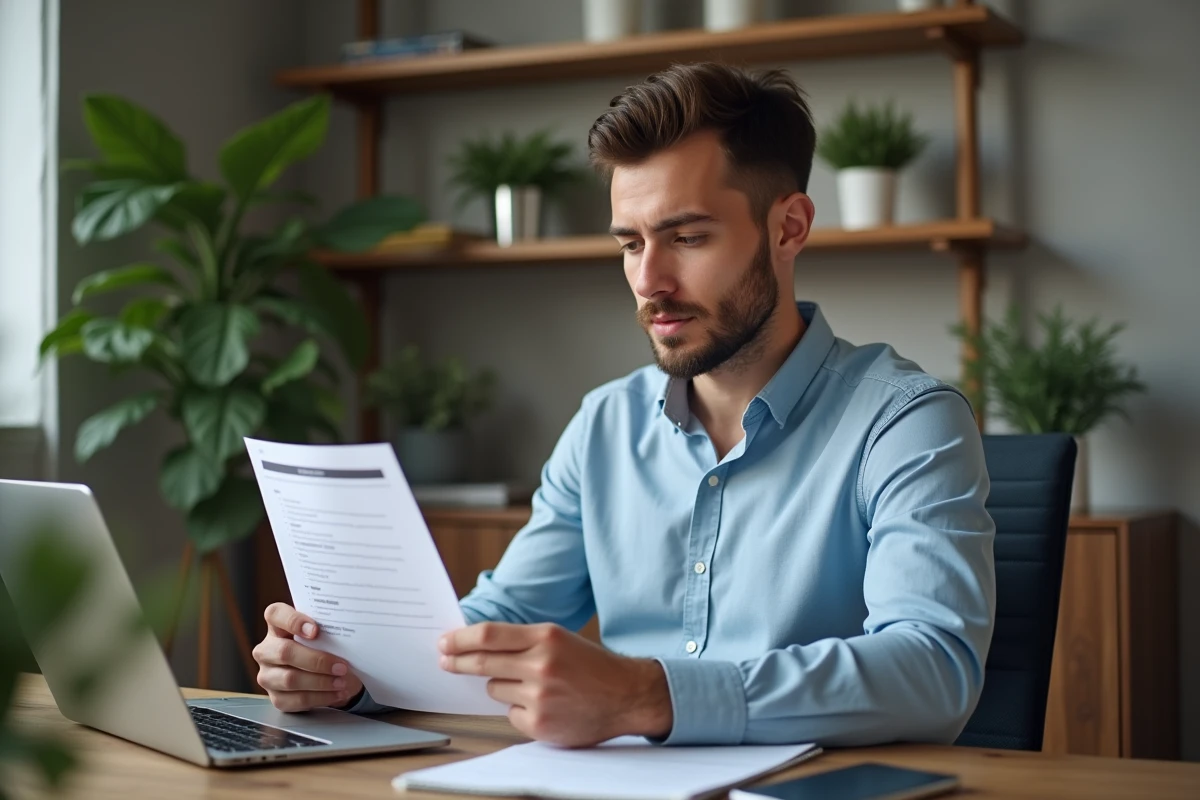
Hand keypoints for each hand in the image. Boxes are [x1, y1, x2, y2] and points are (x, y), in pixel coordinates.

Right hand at [252, 603, 363, 711]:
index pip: (275, 614)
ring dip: (321, 682)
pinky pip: (297, 699)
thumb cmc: (323, 646)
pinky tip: (337, 693)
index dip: (293, 621)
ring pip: (290, 679)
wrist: (324, 673)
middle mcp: (267, 650)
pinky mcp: (276, 697)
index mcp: (277, 626)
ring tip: (342, 681)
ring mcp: (268, 675)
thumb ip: (327, 629)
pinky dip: (321, 697)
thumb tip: (349, 631)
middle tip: (342, 666)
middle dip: (317, 660)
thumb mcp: (324, 634)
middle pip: (285, 652)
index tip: (316, 630)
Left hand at [438, 622, 672, 746]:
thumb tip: (475, 645)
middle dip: (457, 662)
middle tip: (444, 660)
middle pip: (483, 663)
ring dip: (502, 686)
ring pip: (495, 689)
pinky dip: (519, 709)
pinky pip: (510, 714)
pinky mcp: (540, 724)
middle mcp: (541, 665)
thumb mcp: (559, 639)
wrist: (626, 695)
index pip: (489, 636)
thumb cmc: (590, 666)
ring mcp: (540, 697)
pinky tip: (544, 705)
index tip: (443, 642)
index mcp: (546, 637)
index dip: (460, 639)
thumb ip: (521, 641)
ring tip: (532, 686)